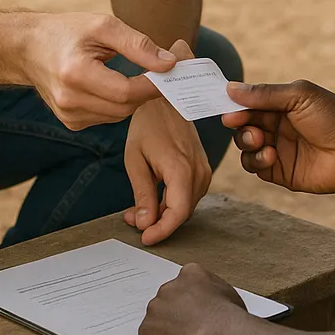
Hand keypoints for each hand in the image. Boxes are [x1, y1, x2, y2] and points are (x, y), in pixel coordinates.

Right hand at [23, 12, 176, 130]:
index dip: (153, 85)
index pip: (127, 92)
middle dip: (146, 92)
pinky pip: (106, 117)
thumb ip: (138, 45)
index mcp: (75, 74)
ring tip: (138, 76)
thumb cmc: (67, 31)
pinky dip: (117, 103)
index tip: (172, 71)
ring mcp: (68, 115)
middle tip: (160, 72)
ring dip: (133, 98)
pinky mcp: (70, 122)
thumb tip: (169, 63)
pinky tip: (114, 85)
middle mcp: (69, 100)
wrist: (28, 47)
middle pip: (125, 107)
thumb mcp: (103, 26)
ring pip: (118, 115)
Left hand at [123, 39, 211, 244]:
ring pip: (185, 205)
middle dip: (158, 223)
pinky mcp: (202, 166)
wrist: (167, 96)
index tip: (143, 239)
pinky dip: (171, 201)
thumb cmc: (148, 124)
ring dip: (163, 213)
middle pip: (182, 213)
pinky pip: (188, 193)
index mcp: (182, 170)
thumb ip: (142, 194)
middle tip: (130, 221)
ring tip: (135, 211)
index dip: (161, 232)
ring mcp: (203, 168)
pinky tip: (151, 199)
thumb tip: (144, 224)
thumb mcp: (136, 160)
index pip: (177, 214)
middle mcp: (199, 171)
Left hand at [139, 264, 244, 334]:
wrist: (218, 334)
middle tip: (187, 325)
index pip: (182, 283)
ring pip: (156, 316)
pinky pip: (148, 334)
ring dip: (165, 326)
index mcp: (190, 273)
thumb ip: (211, 288)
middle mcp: (169, 286)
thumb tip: (211, 296)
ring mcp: (156, 306)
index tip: (192, 309)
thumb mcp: (227, 291)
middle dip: (175, 311)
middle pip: (167, 298)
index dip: (187, 299)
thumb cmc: (228, 317)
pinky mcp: (147, 328)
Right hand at [222, 80, 334, 194]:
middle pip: (243, 124)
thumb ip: (264, 94)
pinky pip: (256, 167)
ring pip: (245, 146)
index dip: (235, 105)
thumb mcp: (299, 96)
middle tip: (243, 125)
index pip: (249, 102)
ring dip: (246, 143)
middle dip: (239, 124)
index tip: (226, 109)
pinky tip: (271, 155)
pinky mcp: (280, 172)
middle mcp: (277, 126)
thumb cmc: (334, 117)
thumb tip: (230, 88)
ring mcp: (278, 149)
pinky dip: (256, 161)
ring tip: (262, 142)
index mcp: (281, 104)